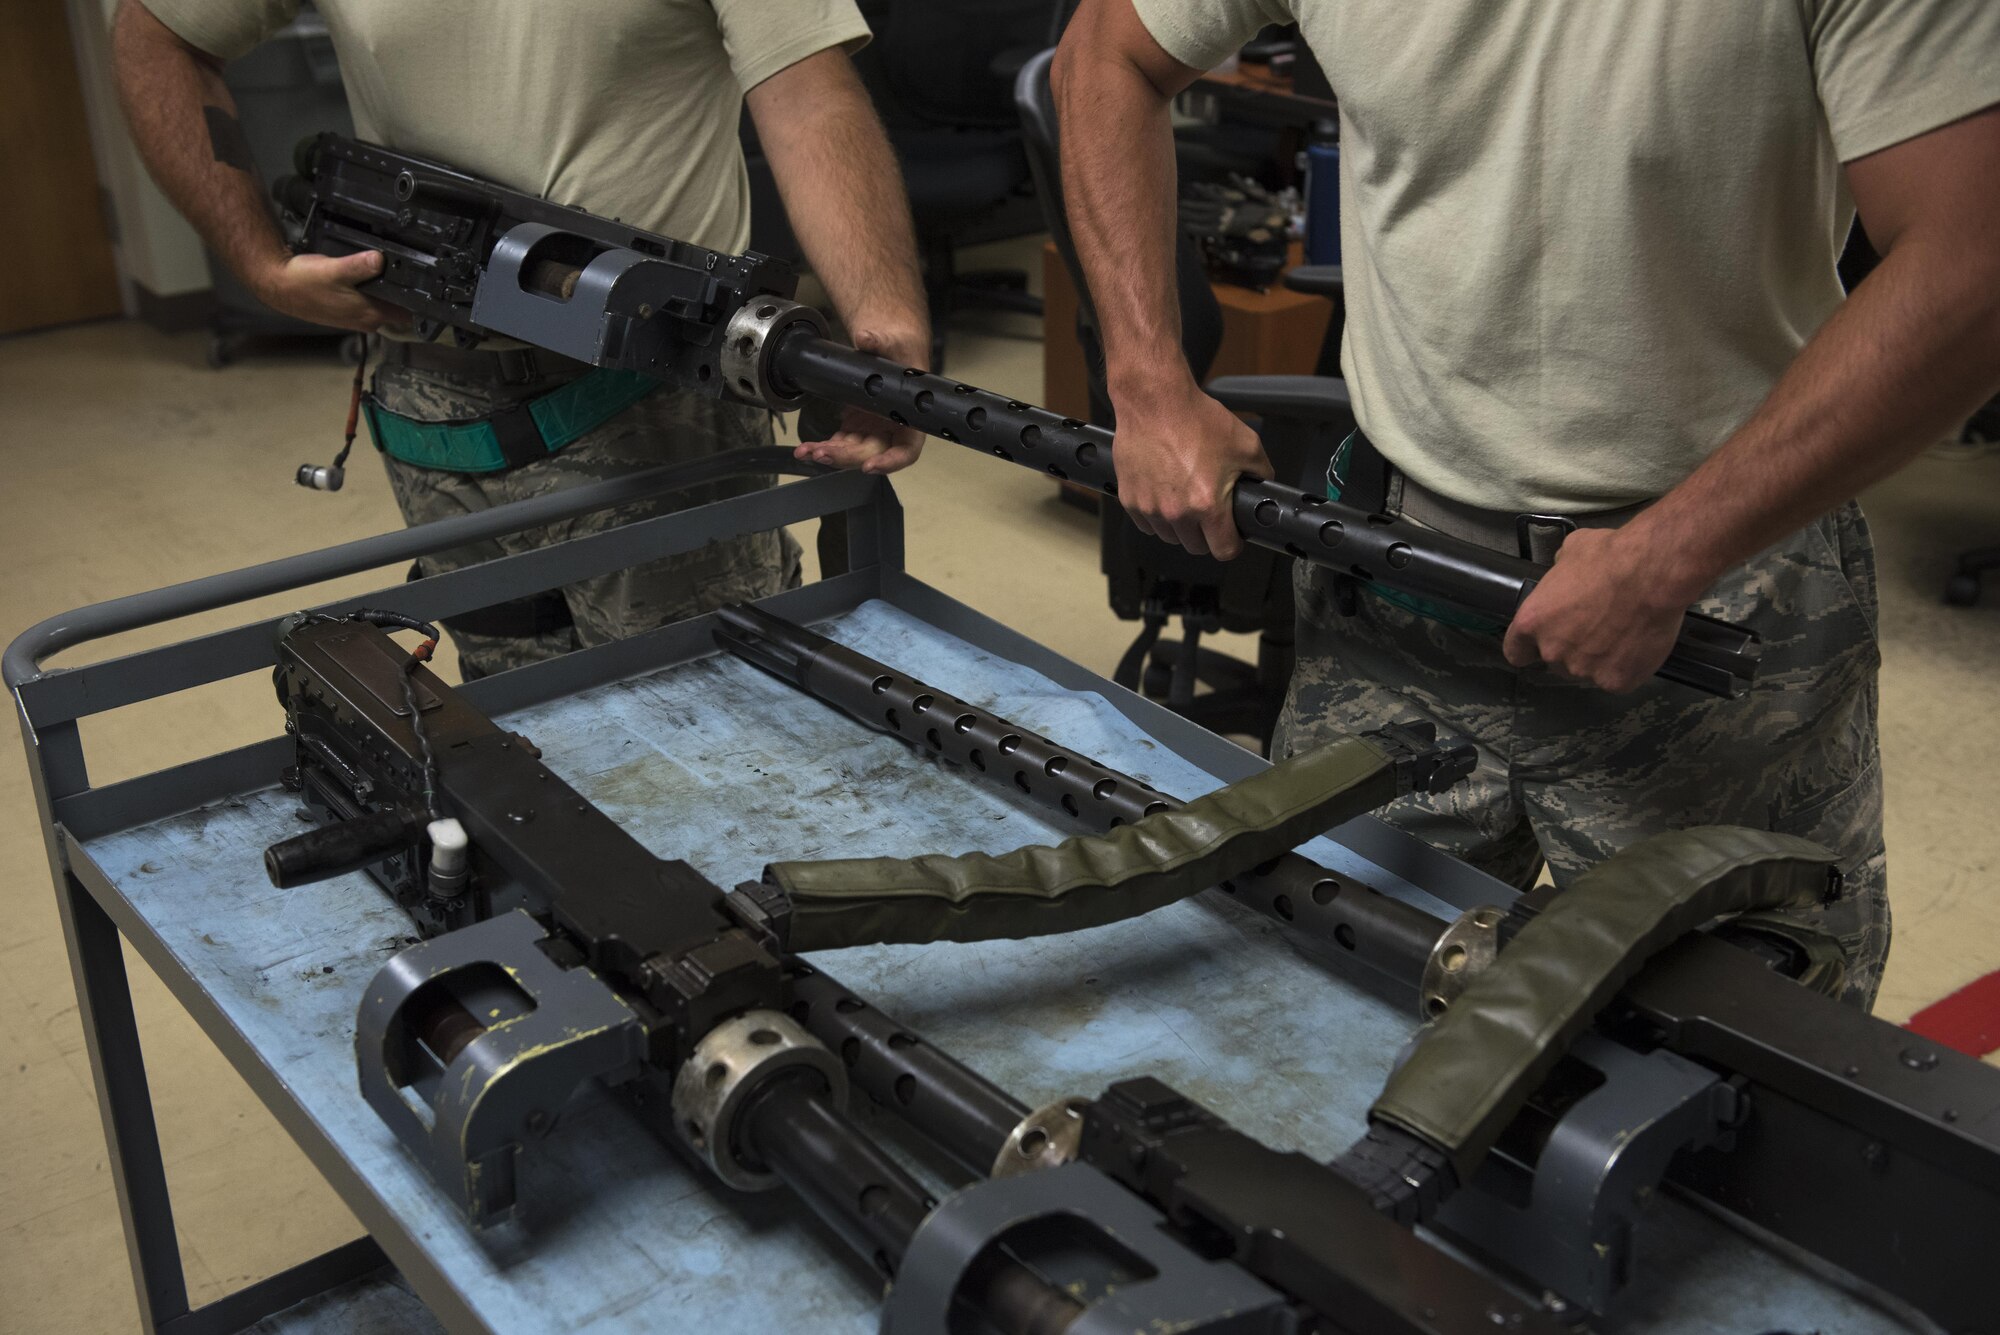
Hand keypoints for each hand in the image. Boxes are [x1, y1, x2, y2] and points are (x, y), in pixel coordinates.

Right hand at [252, 250, 409, 333]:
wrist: (278, 285)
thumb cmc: (304, 281)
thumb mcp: (334, 270)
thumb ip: (359, 266)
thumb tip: (380, 260)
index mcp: (369, 314)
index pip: (407, 315)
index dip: (420, 305)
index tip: (430, 291)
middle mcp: (365, 320)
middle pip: (397, 311)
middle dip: (406, 297)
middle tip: (415, 276)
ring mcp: (355, 317)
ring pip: (382, 307)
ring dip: (388, 295)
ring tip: (392, 275)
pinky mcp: (345, 311)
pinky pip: (367, 303)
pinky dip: (371, 293)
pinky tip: (367, 279)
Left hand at [795, 326, 928, 473]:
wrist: (889, 349)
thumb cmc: (900, 351)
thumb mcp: (894, 344)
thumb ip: (881, 342)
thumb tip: (865, 338)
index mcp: (910, 420)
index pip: (906, 451)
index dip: (890, 462)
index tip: (870, 465)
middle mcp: (891, 431)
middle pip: (871, 454)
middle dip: (845, 456)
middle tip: (822, 452)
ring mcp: (871, 431)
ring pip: (851, 452)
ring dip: (828, 454)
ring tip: (806, 451)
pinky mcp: (854, 427)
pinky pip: (838, 443)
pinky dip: (821, 447)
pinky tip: (805, 448)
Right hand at [1109, 379, 1272, 558]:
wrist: (1155, 402)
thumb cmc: (1195, 419)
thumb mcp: (1246, 444)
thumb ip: (1261, 474)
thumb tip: (1264, 489)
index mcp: (1207, 505)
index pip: (1223, 551)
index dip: (1232, 543)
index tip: (1231, 535)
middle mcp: (1176, 513)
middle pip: (1195, 547)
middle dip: (1205, 533)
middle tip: (1208, 509)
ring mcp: (1150, 508)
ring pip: (1170, 536)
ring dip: (1179, 525)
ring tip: (1184, 496)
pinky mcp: (1130, 499)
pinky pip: (1147, 523)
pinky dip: (1156, 514)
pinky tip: (1164, 491)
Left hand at [1502, 526, 1702, 691]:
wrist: (1653, 575)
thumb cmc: (1610, 557)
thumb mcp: (1571, 551)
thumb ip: (1559, 572)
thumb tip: (1563, 572)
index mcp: (1532, 622)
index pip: (1516, 651)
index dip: (1528, 648)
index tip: (1540, 644)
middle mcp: (1553, 652)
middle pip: (1554, 661)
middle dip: (1570, 648)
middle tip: (1595, 628)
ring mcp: (1585, 670)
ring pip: (1586, 671)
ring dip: (1597, 659)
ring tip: (1621, 634)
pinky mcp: (1616, 682)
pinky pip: (1617, 679)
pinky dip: (1626, 667)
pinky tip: (1637, 646)